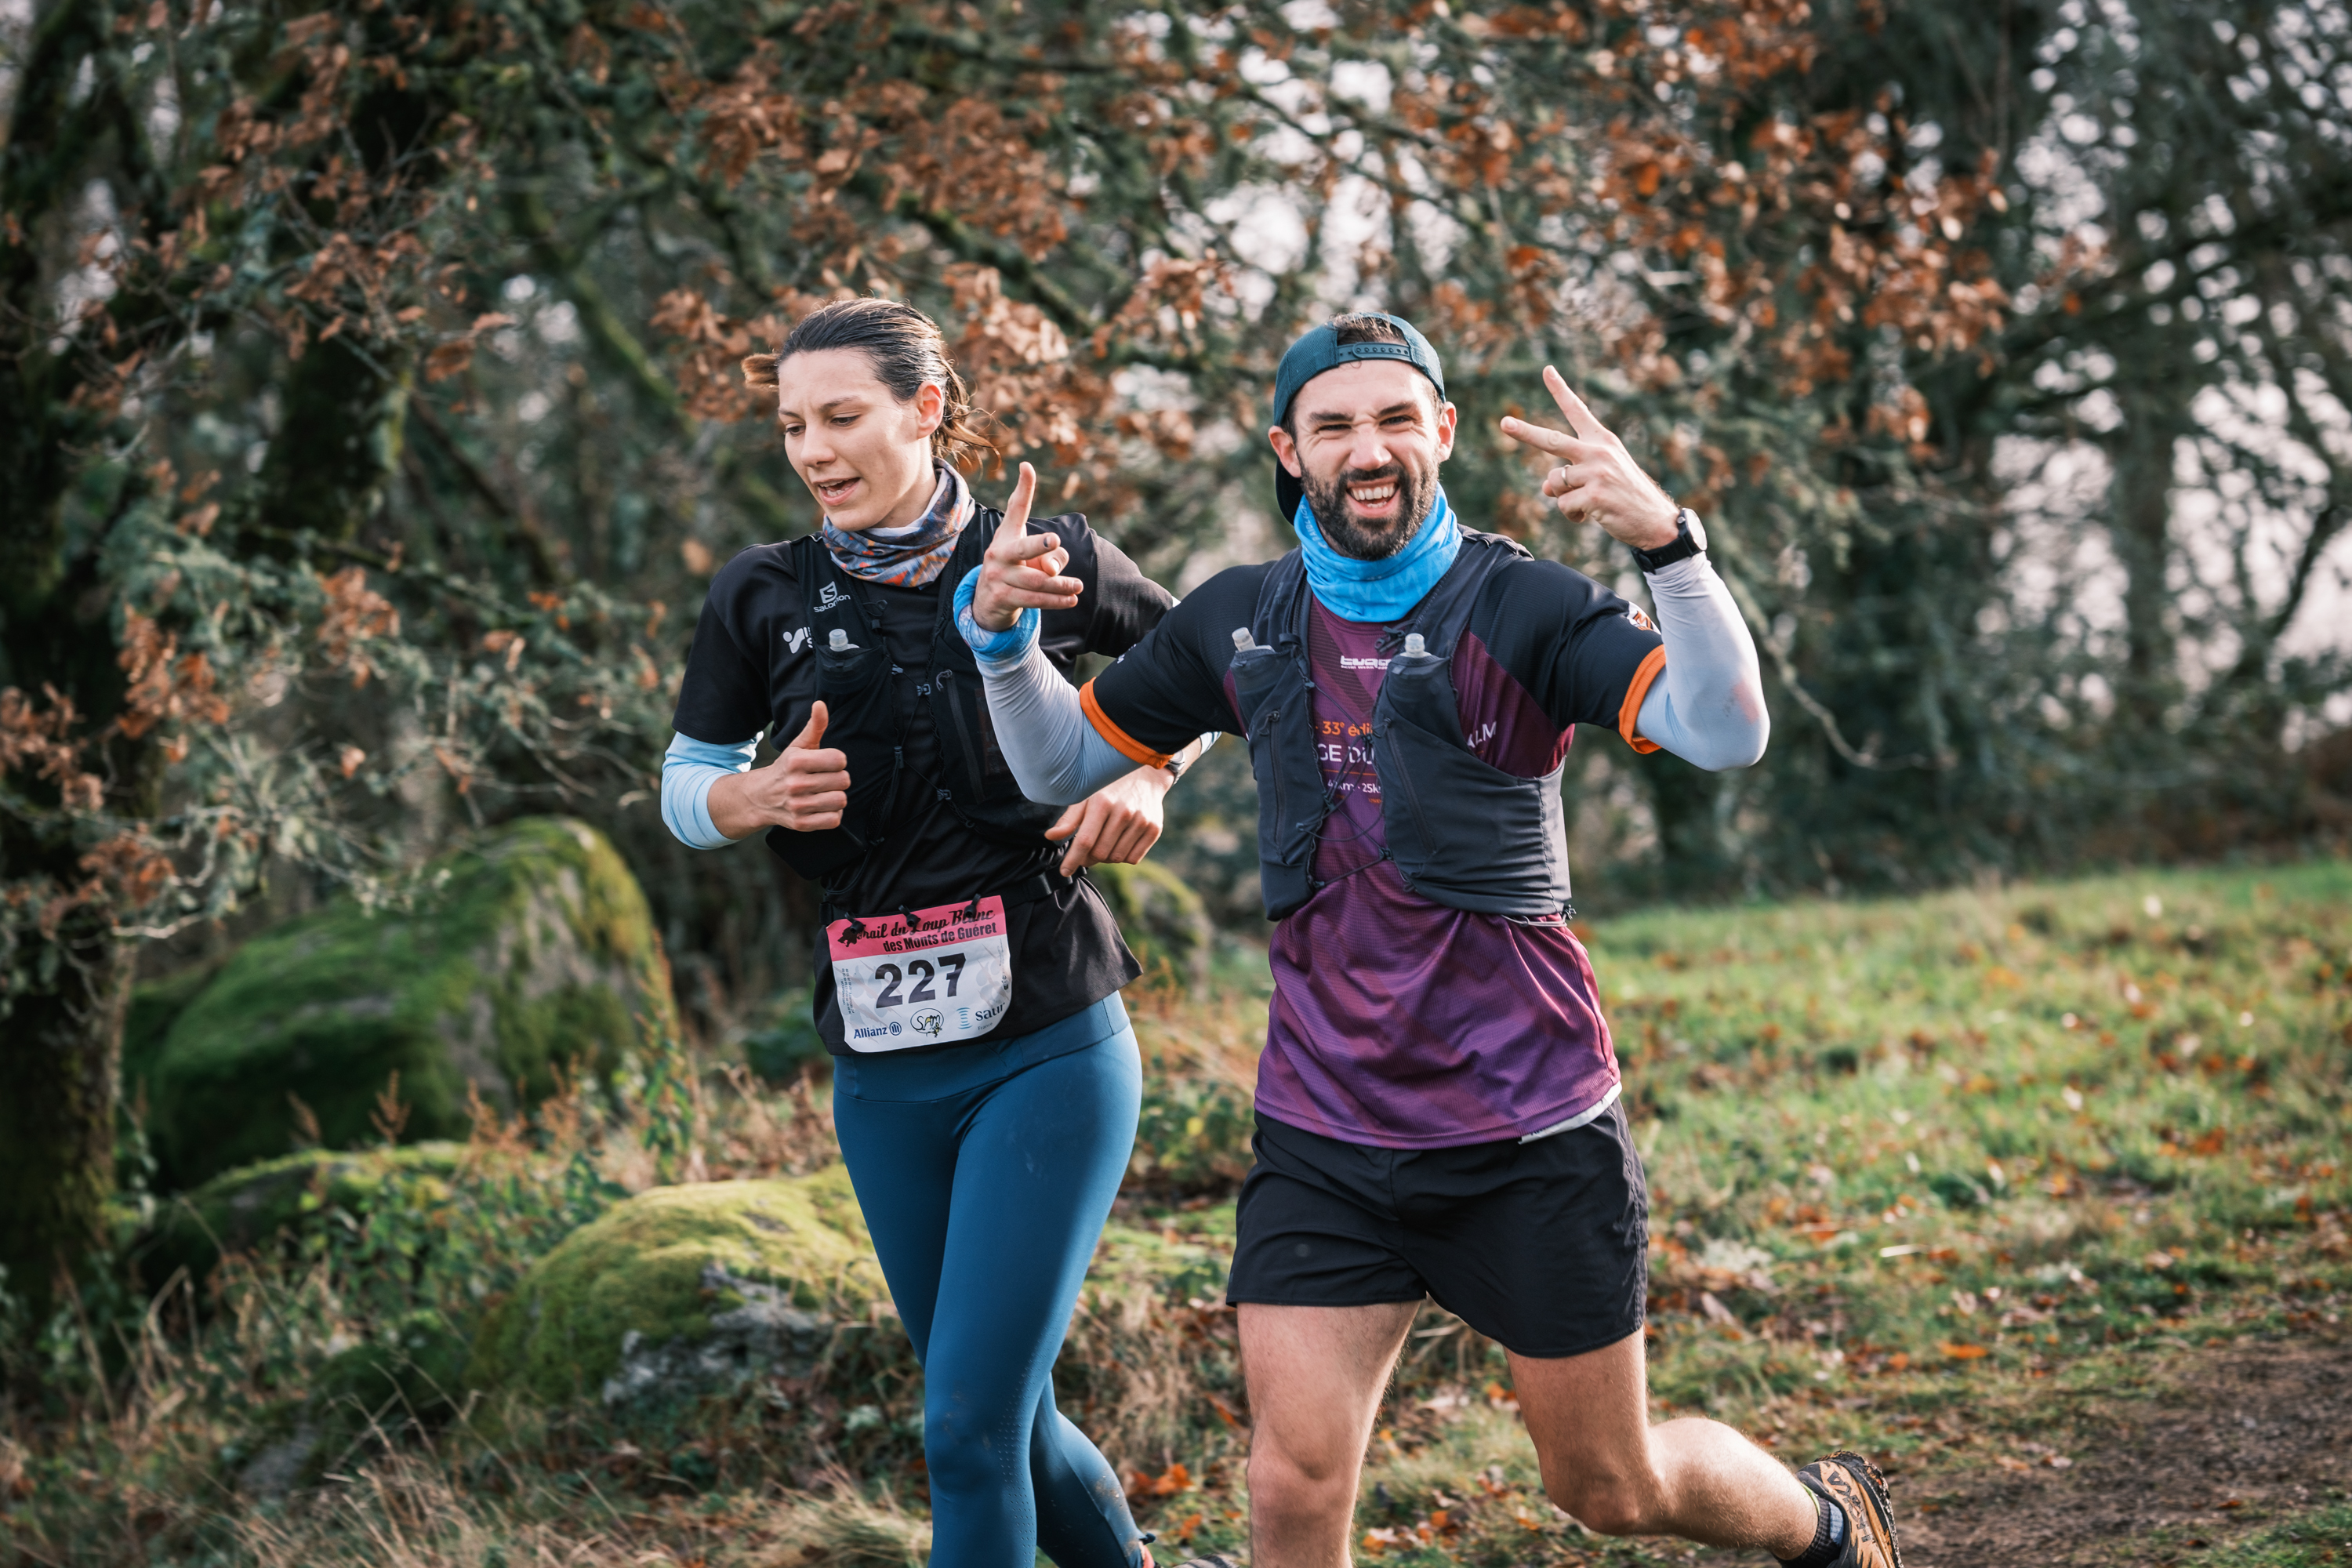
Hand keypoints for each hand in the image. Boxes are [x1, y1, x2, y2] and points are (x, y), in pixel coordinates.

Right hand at [707, 701, 851, 837]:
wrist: (760, 797)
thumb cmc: (786, 768)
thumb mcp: (798, 745)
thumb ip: (814, 726)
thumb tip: (821, 704)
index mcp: (796, 761)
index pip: (840, 760)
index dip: (837, 761)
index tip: (827, 763)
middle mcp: (795, 784)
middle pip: (844, 781)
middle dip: (838, 778)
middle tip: (825, 778)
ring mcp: (798, 806)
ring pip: (841, 800)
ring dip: (836, 796)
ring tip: (824, 792)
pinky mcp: (801, 824)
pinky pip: (834, 819)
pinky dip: (832, 814)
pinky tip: (822, 806)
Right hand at [971, 461, 1081, 632]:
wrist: (987, 600)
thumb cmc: (1014, 568)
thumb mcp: (1028, 555)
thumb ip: (1050, 555)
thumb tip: (1054, 569)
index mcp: (1005, 535)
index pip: (1016, 508)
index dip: (1023, 488)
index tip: (1027, 467)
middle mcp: (998, 553)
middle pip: (1022, 549)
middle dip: (1039, 545)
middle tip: (1056, 541)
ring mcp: (999, 577)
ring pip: (1035, 581)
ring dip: (1059, 585)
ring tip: (1077, 586)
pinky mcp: (1003, 598)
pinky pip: (1033, 600)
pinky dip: (1054, 601)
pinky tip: (1071, 600)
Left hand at [1044, 765, 1170, 876]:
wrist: (1145, 775)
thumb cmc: (1108, 788)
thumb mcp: (1086, 796)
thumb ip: (1069, 819)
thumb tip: (1050, 837)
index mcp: (1102, 802)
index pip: (1085, 841)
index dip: (1073, 860)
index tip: (1064, 871)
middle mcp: (1123, 812)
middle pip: (1100, 853)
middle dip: (1088, 858)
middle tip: (1085, 852)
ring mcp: (1141, 821)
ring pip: (1116, 858)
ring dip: (1105, 858)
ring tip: (1103, 844)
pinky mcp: (1154, 829)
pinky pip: (1133, 858)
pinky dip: (1122, 857)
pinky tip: (1118, 843)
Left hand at [1497, 367, 1680, 549]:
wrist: (1655, 521)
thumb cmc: (1626, 497)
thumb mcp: (1600, 478)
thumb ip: (1571, 474)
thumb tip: (1545, 486)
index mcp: (1603, 440)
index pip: (1578, 411)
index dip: (1561, 390)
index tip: (1546, 370)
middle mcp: (1599, 451)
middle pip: (1552, 440)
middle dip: (1525, 432)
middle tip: (1504, 423)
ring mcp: (1596, 472)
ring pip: (1554, 483)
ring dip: (1566, 498)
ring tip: (1591, 503)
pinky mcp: (1594, 495)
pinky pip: (1563, 505)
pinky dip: (1573, 515)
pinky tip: (1594, 514)